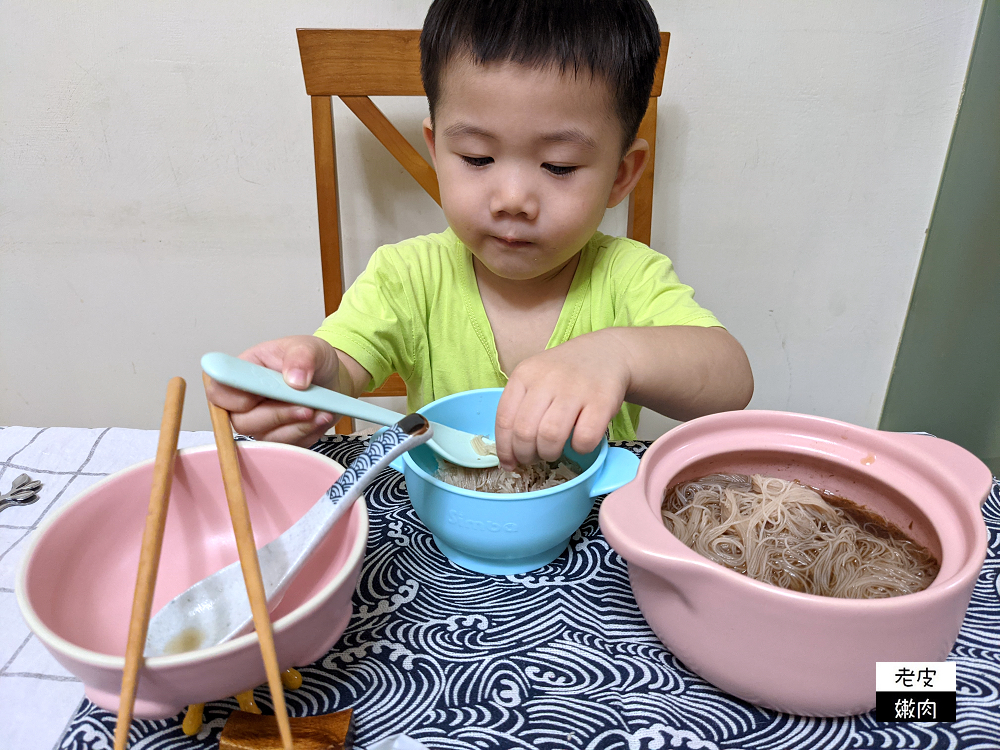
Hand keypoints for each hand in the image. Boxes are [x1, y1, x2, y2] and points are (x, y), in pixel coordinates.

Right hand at [204, 336, 342, 445]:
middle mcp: (246, 401)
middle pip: (242, 422)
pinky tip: (321, 417)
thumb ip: (300, 357)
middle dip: (277, 416)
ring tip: (320, 410)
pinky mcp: (280, 437)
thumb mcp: (309, 347)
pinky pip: (288, 446)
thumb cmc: (312, 360)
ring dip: (297, 426)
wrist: (332, 377)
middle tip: (306, 407)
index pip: (219, 392)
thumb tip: (293, 379)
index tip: (265, 392)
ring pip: (267, 438)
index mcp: (244, 373)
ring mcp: (262, 422)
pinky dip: (307, 433)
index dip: (234, 398)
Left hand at [495, 331, 629, 469]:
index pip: (504, 419)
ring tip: (554, 452)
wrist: (608, 352)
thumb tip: (509, 454)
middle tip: (535, 458)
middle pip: (525, 432)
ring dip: (549, 453)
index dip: (505, 449)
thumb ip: (521, 408)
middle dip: (526, 455)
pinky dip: (580, 449)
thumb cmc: (566, 373)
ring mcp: (575, 389)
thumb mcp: (536, 379)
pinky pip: (584, 437)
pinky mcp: (602, 400)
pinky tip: (580, 443)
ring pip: (550, 436)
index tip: (510, 464)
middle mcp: (547, 380)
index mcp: (524, 374)